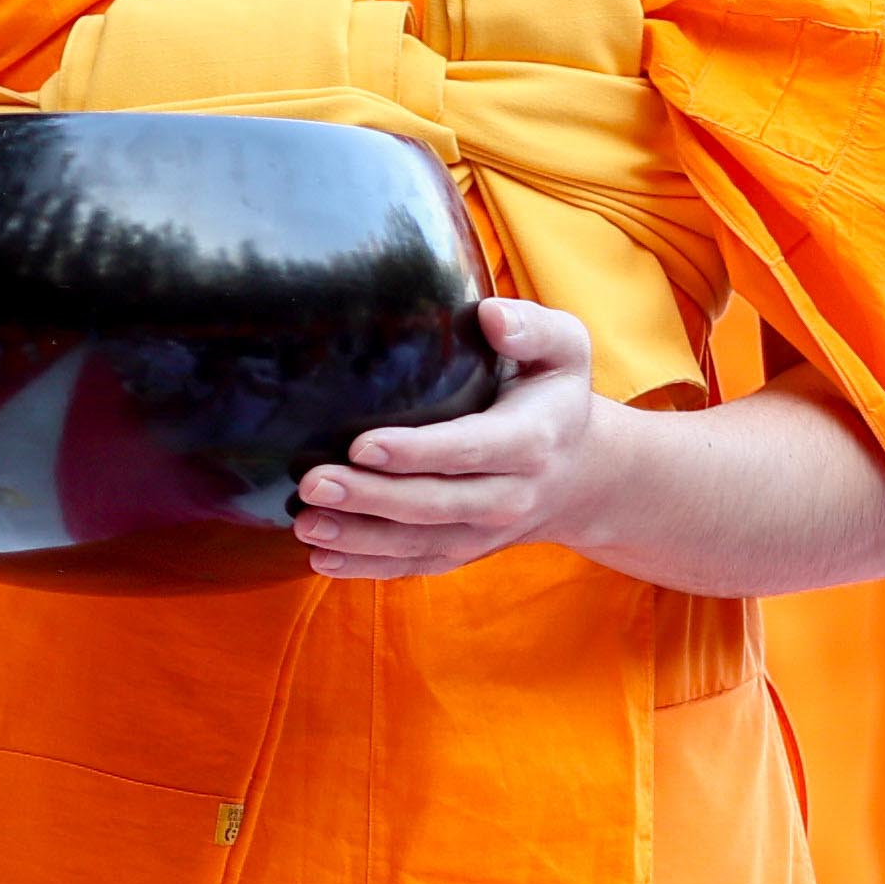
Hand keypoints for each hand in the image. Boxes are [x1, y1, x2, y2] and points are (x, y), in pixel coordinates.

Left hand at [297, 294, 608, 578]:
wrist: (579, 476)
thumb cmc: (553, 397)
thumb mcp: (564, 351)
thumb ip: (533, 327)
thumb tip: (491, 315)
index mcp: (532, 441)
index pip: (469, 450)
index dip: (415, 452)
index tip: (360, 444)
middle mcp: (510, 496)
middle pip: (435, 504)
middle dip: (371, 498)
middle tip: (313, 484)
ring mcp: (485, 532)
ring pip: (418, 542)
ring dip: (359, 537)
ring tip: (305, 523)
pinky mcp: (462, 551)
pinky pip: (413, 566)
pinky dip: (367, 567)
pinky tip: (321, 557)